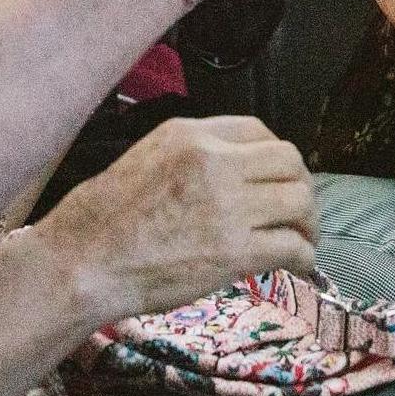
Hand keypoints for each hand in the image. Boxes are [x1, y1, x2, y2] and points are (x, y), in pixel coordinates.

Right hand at [39, 115, 317, 323]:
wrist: (86, 260)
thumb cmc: (106, 216)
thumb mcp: (148, 156)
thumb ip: (193, 154)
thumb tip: (233, 168)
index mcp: (191, 135)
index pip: (258, 130)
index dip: (275, 156)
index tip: (276, 179)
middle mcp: (215, 162)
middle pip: (289, 161)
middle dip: (301, 185)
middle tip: (298, 211)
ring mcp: (227, 206)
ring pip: (299, 200)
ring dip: (308, 221)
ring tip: (302, 238)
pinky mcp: (234, 251)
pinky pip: (292, 246)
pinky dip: (303, 257)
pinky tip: (296, 265)